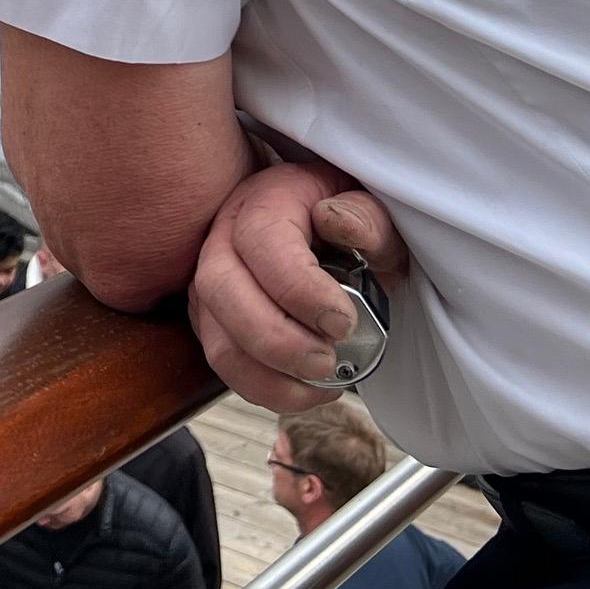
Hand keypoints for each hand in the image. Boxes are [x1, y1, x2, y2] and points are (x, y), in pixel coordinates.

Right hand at [188, 162, 409, 411]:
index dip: (298, 288)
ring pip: (216, 337)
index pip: (261, 241)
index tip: (343, 321)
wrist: (331, 232)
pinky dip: (263, 388)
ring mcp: (214, 281)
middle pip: (221, 290)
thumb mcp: (375, 209)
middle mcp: (225, 237)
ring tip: (321, 382)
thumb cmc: (352, 220)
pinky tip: (308, 389)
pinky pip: (225, 363)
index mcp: (267, 200)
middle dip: (274, 340)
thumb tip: (338, 222)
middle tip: (327, 362)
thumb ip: (367, 216)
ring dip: (266, 376)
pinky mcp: (215, 320)